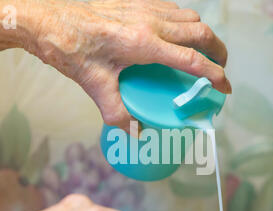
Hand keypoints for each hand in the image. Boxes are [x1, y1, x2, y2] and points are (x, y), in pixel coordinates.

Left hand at [0, 0, 230, 132]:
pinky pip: (173, 8)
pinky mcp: (137, 0)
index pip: (194, 60)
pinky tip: (175, 35)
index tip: (225, 89)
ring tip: (201, 52)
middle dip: (218, 51)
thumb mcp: (95, 84)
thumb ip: (117, 114)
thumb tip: (134, 135)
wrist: (47, 18)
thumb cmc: (70, 48)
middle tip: (219, 68)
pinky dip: (184, 22)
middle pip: (202, 32)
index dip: (215, 76)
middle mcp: (152, 21)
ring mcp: (145, 6)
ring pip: (190, 16)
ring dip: (202, 34)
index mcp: (145, 43)